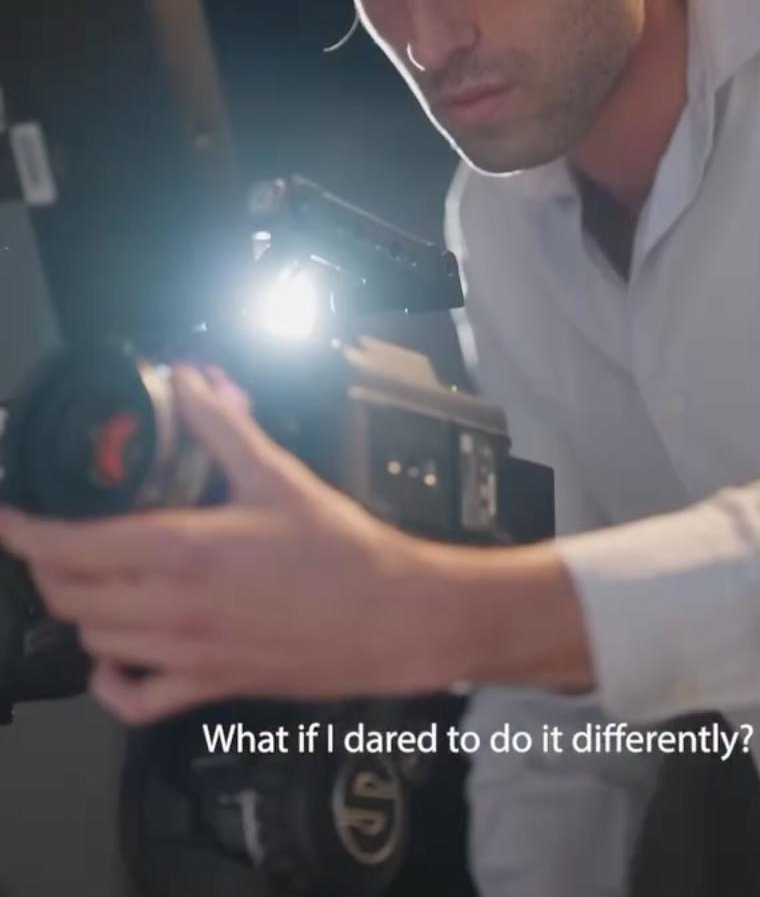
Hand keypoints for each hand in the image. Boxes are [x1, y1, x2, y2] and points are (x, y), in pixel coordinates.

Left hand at [0, 365, 424, 724]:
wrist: (393, 616)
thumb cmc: (343, 552)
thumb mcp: (278, 475)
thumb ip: (221, 427)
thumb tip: (189, 385)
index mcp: (187, 551)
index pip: (72, 546)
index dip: (25, 530)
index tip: (10, 514)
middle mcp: (175, 609)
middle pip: (68, 596)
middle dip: (45, 564)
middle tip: (52, 535)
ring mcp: (188, 653)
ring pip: (92, 642)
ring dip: (76, 608)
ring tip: (88, 577)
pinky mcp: (210, 684)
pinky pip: (136, 701)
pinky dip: (109, 683)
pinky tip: (113, 658)